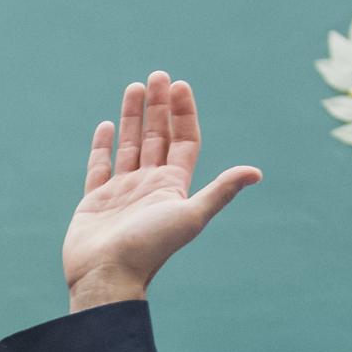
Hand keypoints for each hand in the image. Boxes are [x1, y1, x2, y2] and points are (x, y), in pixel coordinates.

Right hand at [63, 73, 260, 312]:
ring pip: (130, 146)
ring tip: (134, 88)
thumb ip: (220, 191)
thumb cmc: (150, 248)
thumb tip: (256, 172)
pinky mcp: (95, 200)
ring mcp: (122, 192)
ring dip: (132, 117)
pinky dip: (102, 146)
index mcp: (173, 187)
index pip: (183, 141)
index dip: (183, 113)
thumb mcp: (191, 216)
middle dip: (158, 106)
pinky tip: (106, 125)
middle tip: (157, 75)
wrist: (108, 276)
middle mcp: (149, 186)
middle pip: (157, 137)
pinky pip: (100, 166)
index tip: (179, 85)